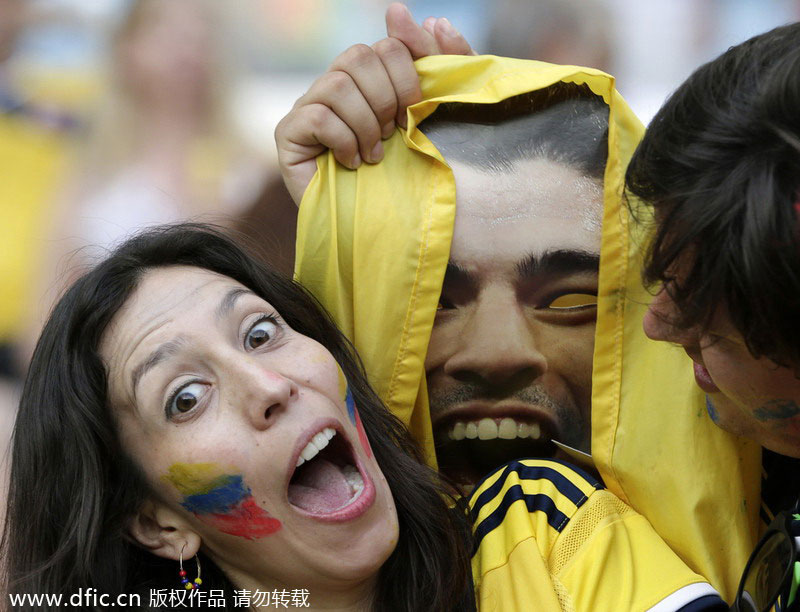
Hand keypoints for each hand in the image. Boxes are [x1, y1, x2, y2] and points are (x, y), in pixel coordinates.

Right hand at [275, 3, 473, 203]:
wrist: (386, 229)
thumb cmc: (411, 176)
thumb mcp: (437, 114)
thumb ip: (435, 60)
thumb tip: (398, 9)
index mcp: (369, 78)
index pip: (385, 46)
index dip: (406, 79)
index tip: (412, 117)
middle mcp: (335, 86)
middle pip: (358, 57)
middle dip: (385, 100)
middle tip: (392, 136)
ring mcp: (307, 108)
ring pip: (336, 84)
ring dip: (365, 125)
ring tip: (374, 155)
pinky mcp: (288, 135)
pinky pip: (316, 115)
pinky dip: (344, 141)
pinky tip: (353, 164)